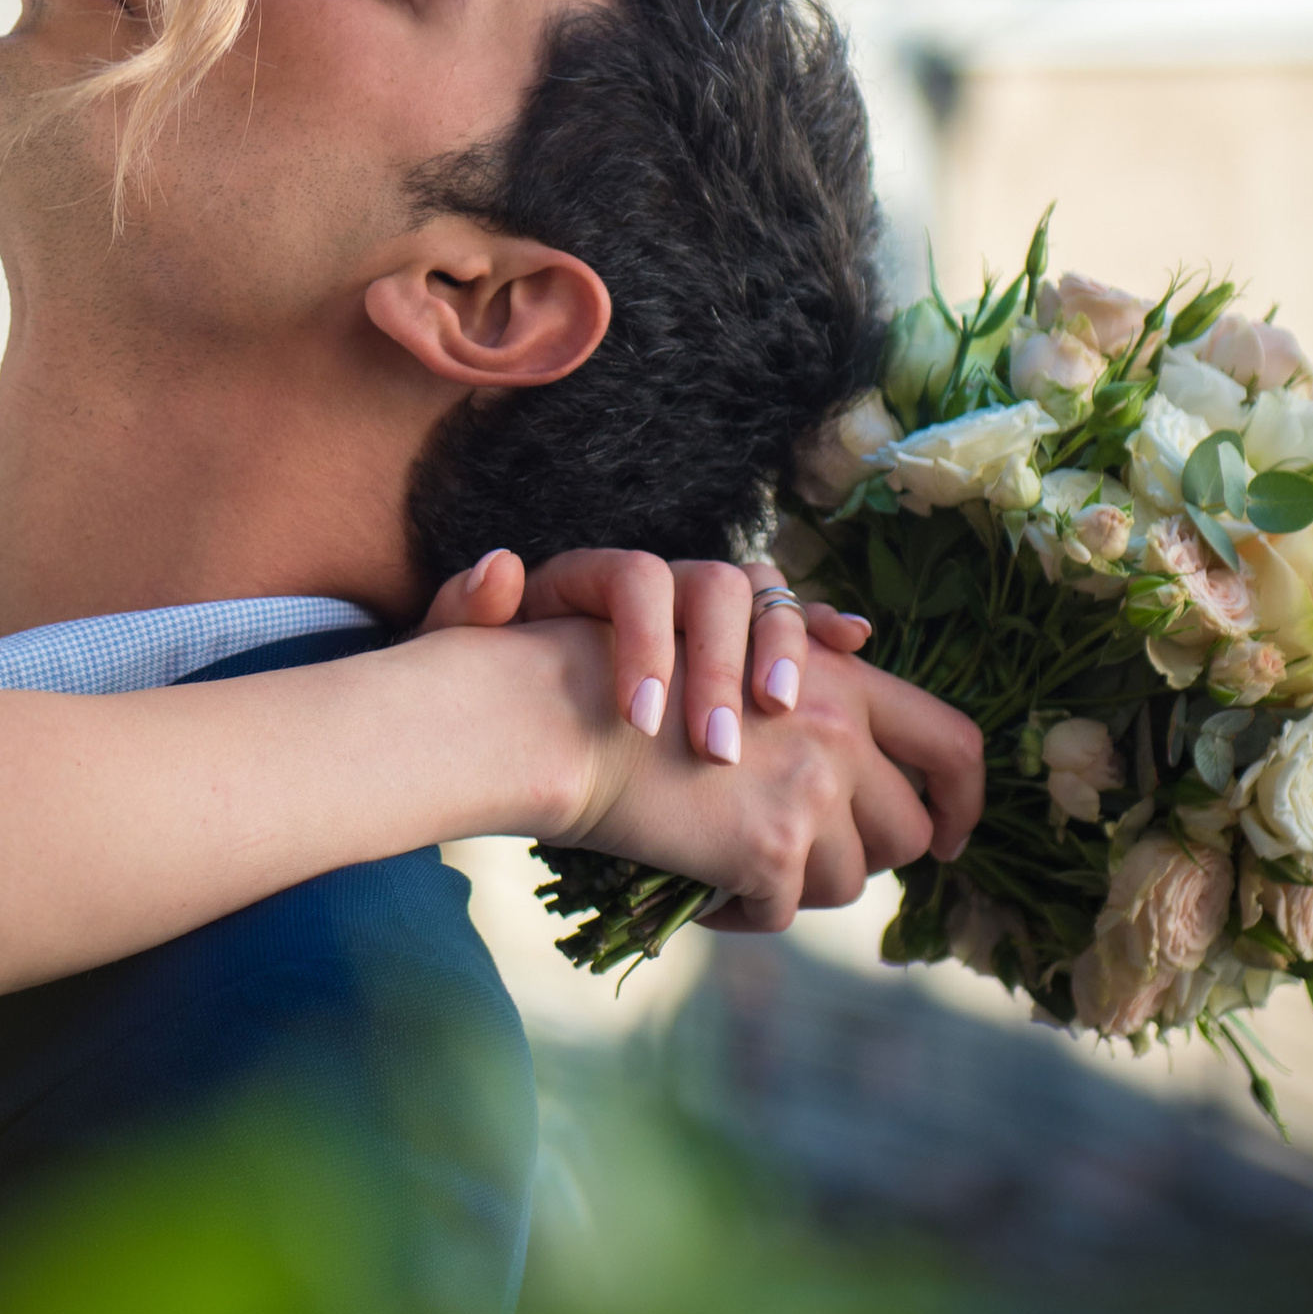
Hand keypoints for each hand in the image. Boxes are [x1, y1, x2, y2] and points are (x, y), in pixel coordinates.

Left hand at [422, 544, 871, 754]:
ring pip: (762, 597)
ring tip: (778, 712)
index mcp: (592, 578)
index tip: (637, 722)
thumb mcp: (462, 653)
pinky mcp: (743, 643)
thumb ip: (467, 612)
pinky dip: (823, 627)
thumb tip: (499, 569)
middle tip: (716, 744)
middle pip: (710, 587)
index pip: (632, 580)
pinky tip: (850, 644)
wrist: (521, 700)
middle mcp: (661, 580)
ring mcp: (707, 607)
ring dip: (781, 649)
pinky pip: (795, 618)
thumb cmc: (496, 680)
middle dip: (720, 662)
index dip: (643, 644)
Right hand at [423, 547, 981, 925]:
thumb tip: (864, 766)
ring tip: (741, 866)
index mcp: (843, 681)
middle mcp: (841, 730)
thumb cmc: (635, 688)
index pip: (953, 741)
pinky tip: (704, 891)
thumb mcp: (739, 674)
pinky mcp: (769, 846)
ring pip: (848, 879)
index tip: (946, 834)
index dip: (964, 798)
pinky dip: (742, 912)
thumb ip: (811, 706)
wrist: (563, 714)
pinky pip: (781, 910)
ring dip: (800, 885)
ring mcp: (811, 789)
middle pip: (909, 827)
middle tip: (815, 863)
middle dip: (871, 857)